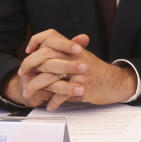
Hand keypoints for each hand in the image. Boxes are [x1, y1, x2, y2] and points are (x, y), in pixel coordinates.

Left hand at [3, 29, 136, 109]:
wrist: (116, 82)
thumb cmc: (97, 72)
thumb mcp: (82, 58)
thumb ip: (65, 53)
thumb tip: (44, 52)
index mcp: (74, 49)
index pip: (51, 36)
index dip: (37, 40)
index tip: (28, 51)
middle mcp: (75, 57)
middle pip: (45, 56)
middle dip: (29, 67)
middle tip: (23, 76)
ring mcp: (79, 71)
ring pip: (49, 77)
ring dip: (36, 87)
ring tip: (30, 94)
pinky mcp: (83, 86)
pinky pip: (62, 94)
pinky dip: (54, 101)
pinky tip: (50, 105)